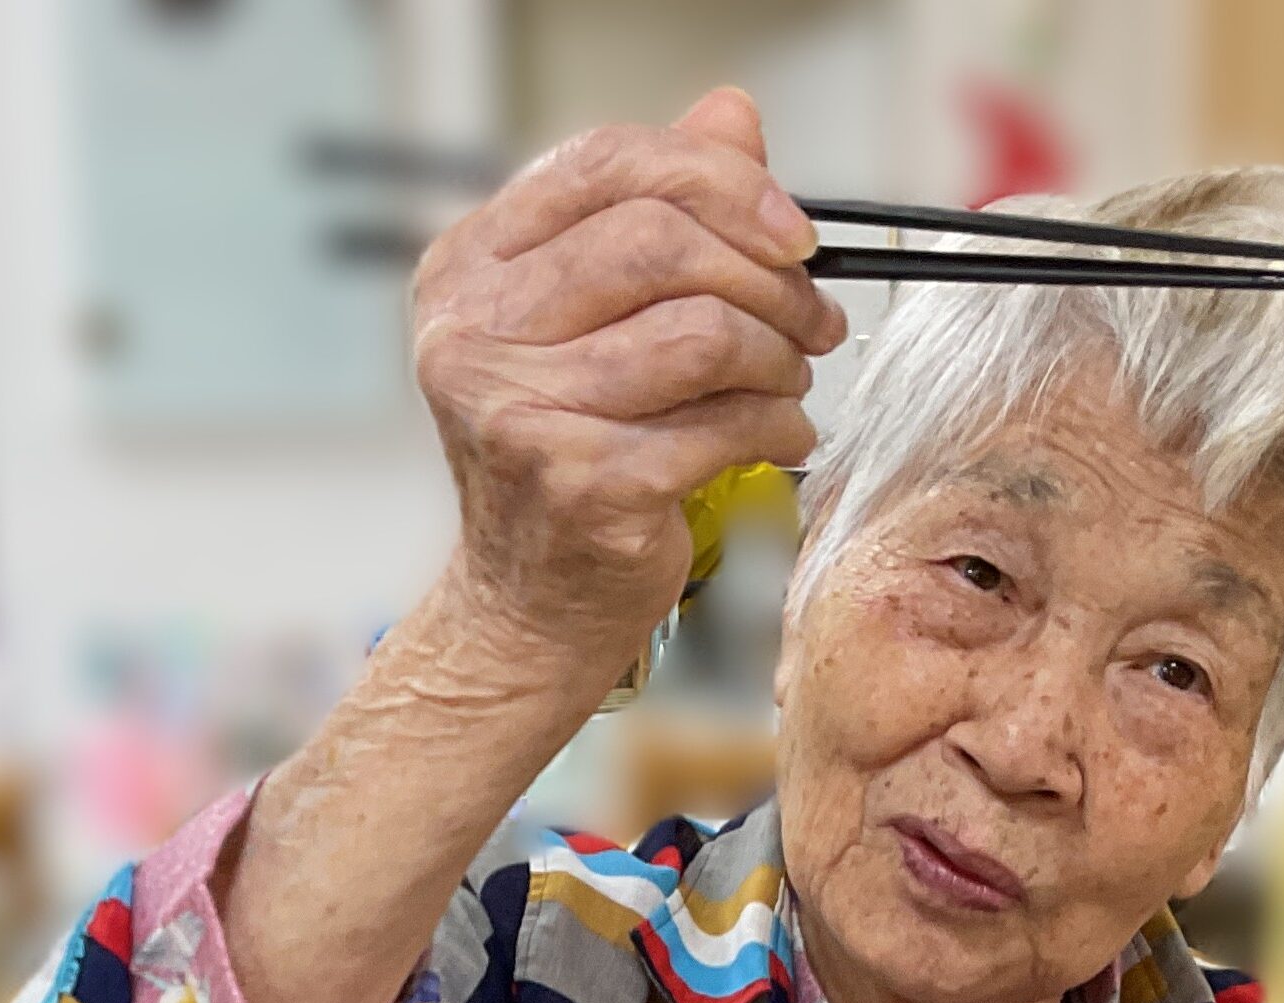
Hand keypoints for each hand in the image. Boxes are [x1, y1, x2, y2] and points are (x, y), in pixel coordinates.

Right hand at [409, 88, 849, 671]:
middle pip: (659, 241)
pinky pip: (724, 423)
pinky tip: (781, 437)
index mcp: (469, 269)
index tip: (791, 229)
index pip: (604, 165)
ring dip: (779, 356)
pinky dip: (778, 426)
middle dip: (767, 276)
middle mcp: (478, 334)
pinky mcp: (585, 487)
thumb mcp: (589, 322)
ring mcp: (525, 414)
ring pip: (704, 332)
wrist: (527, 606)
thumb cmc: (566, 459)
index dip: (717, 179)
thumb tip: (732, 114)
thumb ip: (654, 213)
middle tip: (813, 316)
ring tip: (790, 381)